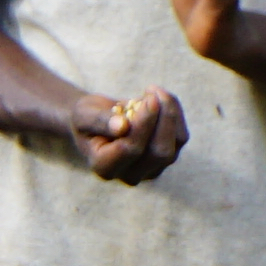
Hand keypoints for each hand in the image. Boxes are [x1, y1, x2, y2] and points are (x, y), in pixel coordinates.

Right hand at [67, 82, 191, 185]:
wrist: (98, 121)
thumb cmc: (87, 117)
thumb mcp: (84, 114)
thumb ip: (99, 121)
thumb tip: (123, 126)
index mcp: (104, 168)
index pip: (130, 150)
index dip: (143, 124)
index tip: (148, 99)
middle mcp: (130, 175)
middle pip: (159, 153)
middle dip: (163, 120)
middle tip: (153, 94)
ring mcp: (151, 169)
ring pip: (174, 145)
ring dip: (169, 113)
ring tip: (152, 91)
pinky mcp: (166, 158)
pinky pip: (181, 137)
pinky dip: (174, 113)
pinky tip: (160, 98)